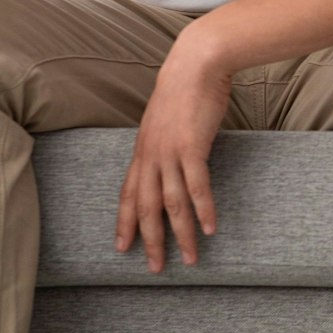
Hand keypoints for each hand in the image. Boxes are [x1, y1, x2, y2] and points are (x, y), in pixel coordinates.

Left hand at [116, 39, 227, 272]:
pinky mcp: (192, 147)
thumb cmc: (185, 87)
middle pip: (146, 207)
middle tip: (154, 268)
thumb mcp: (167, 118)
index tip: (122, 247)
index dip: (125, 222)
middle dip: (149, 240)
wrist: (194, 64)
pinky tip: (210, 228)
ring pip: (171, 204)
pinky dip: (203, 209)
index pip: (128, 194)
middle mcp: (150, 155)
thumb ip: (166, 139)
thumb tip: (172, 152)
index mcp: (143, 149)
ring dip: (180, 235)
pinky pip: (197, 186)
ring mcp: (169, 152)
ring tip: (190, 258)